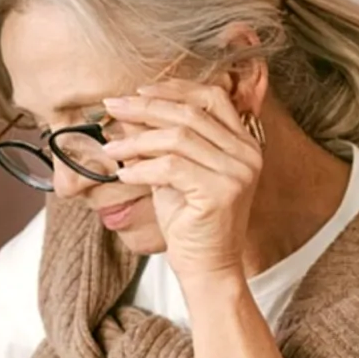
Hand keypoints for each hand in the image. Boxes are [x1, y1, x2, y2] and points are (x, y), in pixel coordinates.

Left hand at [101, 79, 263, 281]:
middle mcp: (246, 154)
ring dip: (137, 139)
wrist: (207, 268)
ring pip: (178, 138)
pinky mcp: (221, 192)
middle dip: (145, 108)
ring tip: (111, 148)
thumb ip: (159, 143)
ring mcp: (237, 172)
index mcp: (243, 143)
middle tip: (112, 107)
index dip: (175, 89)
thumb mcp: (173, 174)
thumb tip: (129, 113)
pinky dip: (142, 167)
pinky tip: (124, 173)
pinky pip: (171, 167)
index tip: (139, 91)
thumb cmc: (191, 223)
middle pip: (191, 113)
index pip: (213, 98)